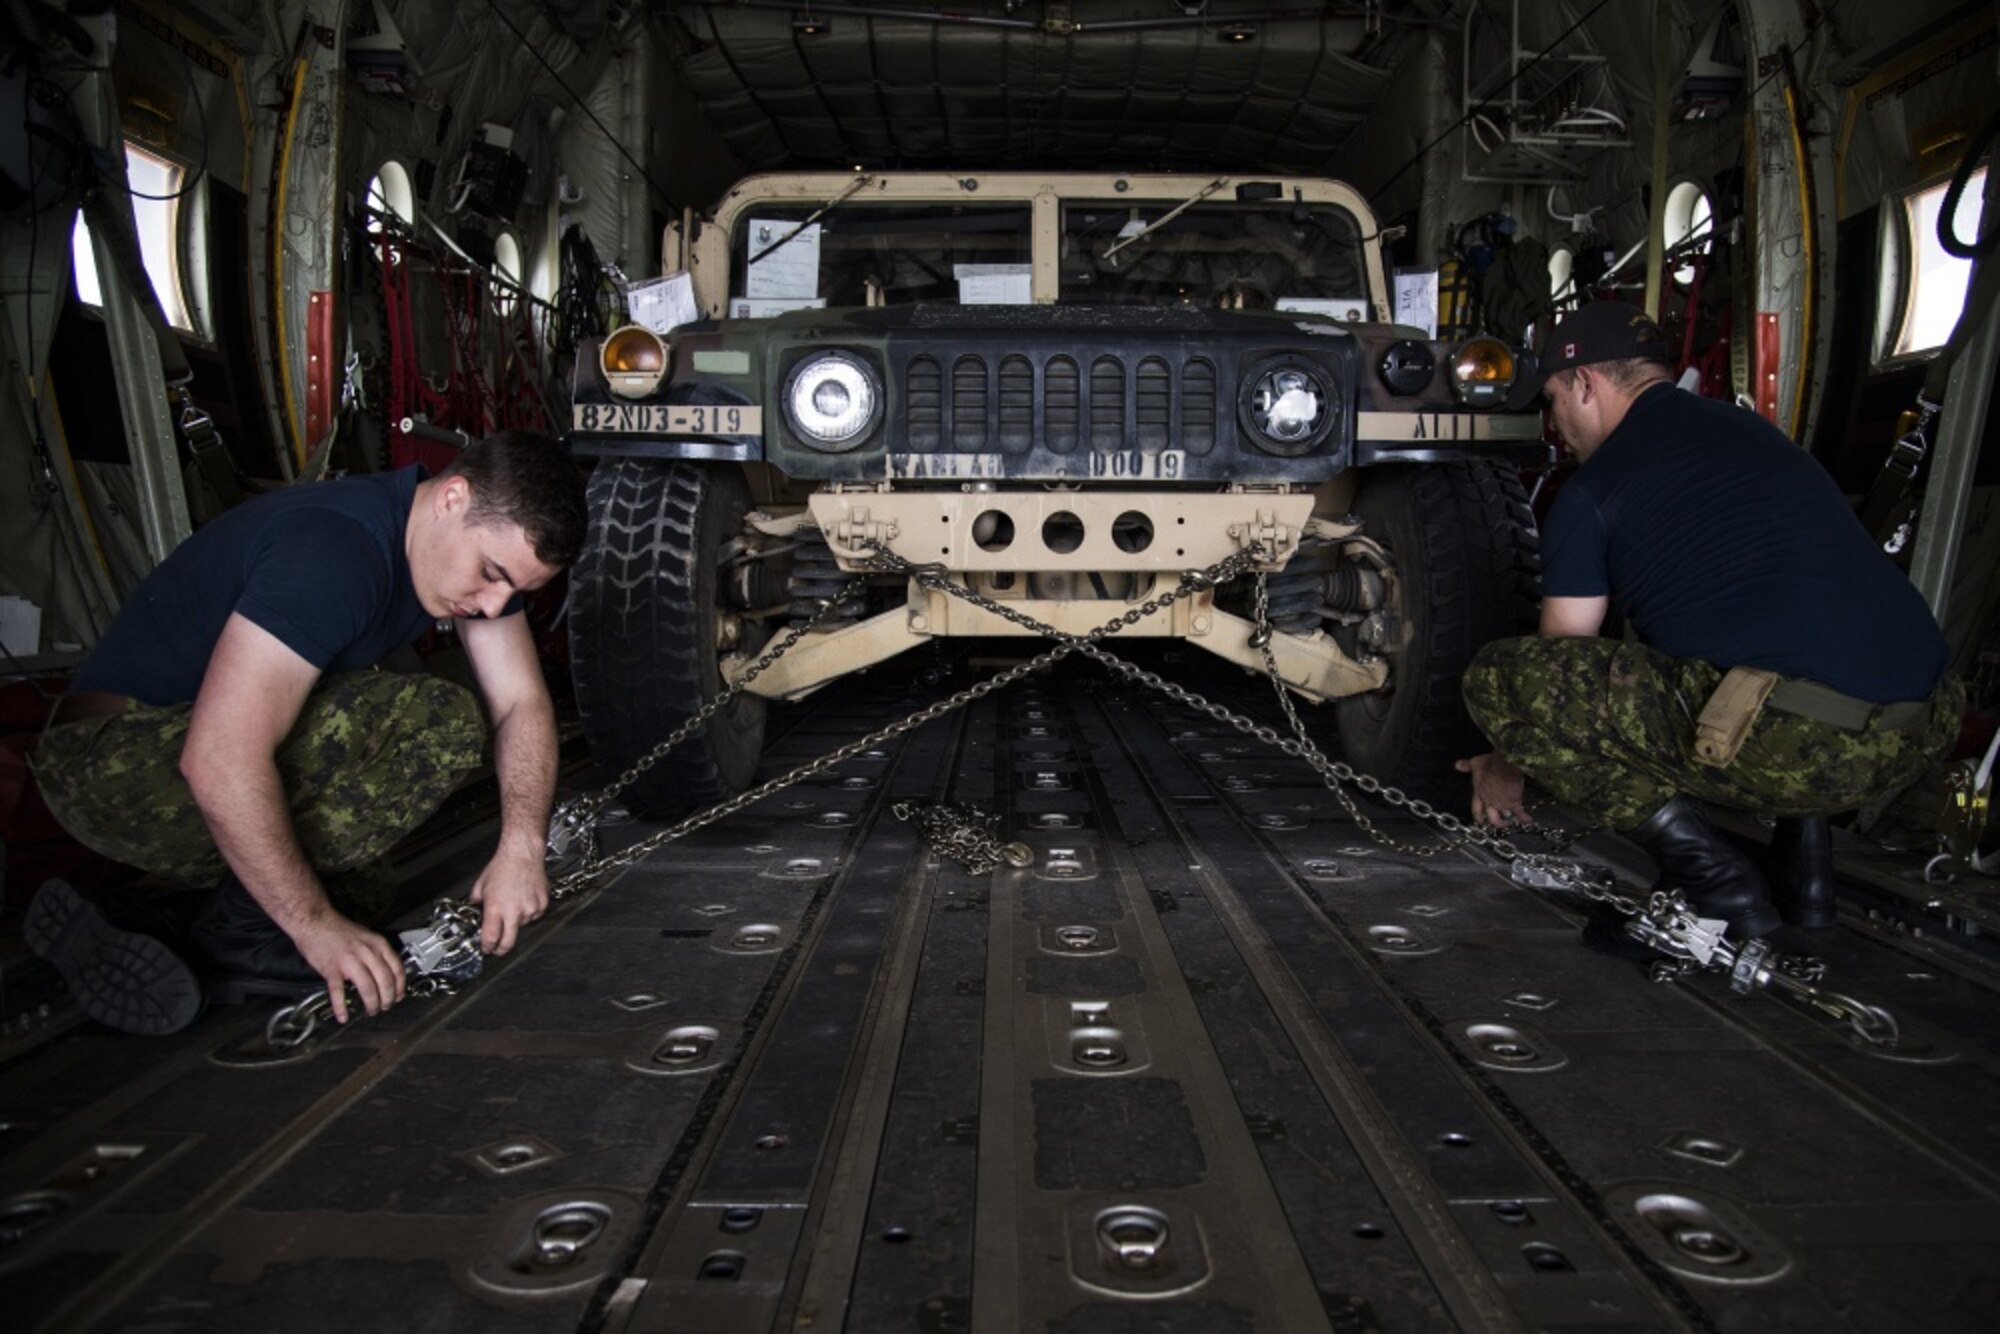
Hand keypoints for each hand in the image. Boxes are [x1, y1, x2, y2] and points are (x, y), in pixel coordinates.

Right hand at [292, 911, 406, 1023]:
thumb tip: (387, 971)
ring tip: (371, 1011)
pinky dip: (341, 1007)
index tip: (399, 996)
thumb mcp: (367, 935)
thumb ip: (377, 952)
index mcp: (378, 944)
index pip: (397, 969)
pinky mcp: (331, 969)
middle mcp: (367, 953)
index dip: (400, 987)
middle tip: (385, 1007)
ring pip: (368, 988)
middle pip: (385, 982)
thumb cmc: (339, 929)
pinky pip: (338, 992)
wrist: (314, 921)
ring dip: (372, 1004)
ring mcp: (349, 961)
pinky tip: (343, 1016)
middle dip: (387, 999)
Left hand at [469, 848, 548, 954]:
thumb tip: (476, 914)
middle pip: (508, 943)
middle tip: (497, 949)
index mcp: (495, 908)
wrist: (523, 854)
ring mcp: (529, 909)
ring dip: (516, 922)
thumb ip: (476, 903)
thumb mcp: (481, 885)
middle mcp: (513, 911)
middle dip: (501, 949)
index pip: (490, 938)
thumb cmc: (503, 866)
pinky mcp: (542, 905)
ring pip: (521, 927)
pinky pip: (534, 917)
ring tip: (513, 904)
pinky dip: (528, 913)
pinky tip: (523, 900)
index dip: (487, 947)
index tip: (486, 949)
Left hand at [1456, 752, 1530, 828]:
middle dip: (1496, 822)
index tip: (1481, 822)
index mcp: (1479, 794)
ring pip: (1506, 816)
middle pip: (1492, 819)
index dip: (1478, 817)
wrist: (1505, 765)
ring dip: (1510, 817)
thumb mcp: (1475, 763)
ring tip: (1513, 817)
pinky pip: (1520, 813)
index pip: (1476, 810)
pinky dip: (1524, 817)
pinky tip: (1528, 819)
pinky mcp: (1514, 802)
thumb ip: (1466, 766)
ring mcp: (1502, 804)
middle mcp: (1490, 802)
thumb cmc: (1489, 764)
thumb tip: (1457, 765)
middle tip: (1500, 823)